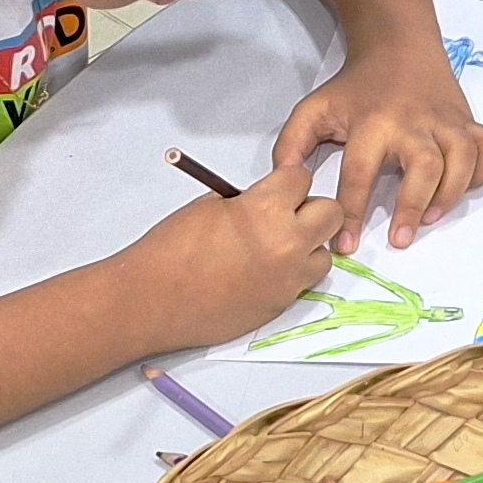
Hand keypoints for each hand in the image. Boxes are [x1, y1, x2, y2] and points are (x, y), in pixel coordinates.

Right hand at [126, 164, 344, 346]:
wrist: (152, 301)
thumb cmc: (170, 251)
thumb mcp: (210, 206)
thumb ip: (247, 200)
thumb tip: (267, 200)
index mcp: (264, 210)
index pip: (302, 178)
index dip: (287, 181)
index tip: (277, 187)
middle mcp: (286, 243)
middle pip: (330, 213)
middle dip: (310, 209)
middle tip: (285, 214)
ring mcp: (288, 278)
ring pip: (324, 253)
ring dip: (307, 246)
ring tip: (275, 248)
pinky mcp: (282, 304)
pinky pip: (305, 282)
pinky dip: (293, 274)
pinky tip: (265, 272)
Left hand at [275, 45, 482, 247]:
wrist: (397, 44)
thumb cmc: (355, 86)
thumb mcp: (314, 109)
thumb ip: (291, 146)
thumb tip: (285, 185)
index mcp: (372, 123)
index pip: (360, 173)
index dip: (352, 213)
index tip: (346, 245)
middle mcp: (413, 123)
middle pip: (425, 166)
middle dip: (413, 206)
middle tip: (400, 240)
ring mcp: (445, 121)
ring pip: (462, 159)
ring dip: (451, 193)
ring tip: (432, 218)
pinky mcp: (467, 120)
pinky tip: (464, 188)